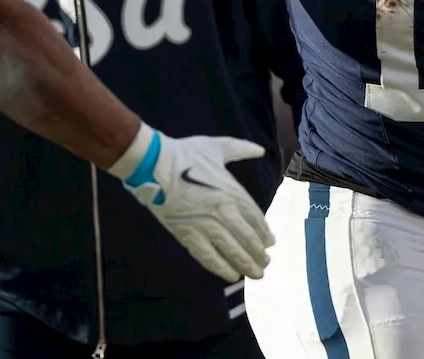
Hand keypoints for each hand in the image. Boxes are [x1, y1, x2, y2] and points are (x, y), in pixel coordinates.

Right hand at [108, 123, 273, 282]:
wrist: (154, 164)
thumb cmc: (185, 153)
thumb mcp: (217, 147)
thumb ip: (241, 149)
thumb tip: (260, 150)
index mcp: (233, 192)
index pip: (255, 219)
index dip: (264, 233)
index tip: (270, 243)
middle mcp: (224, 212)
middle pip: (248, 239)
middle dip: (259, 254)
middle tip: (265, 263)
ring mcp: (206, 226)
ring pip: (233, 251)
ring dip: (247, 265)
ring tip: (255, 274)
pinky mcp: (188, 235)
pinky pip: (209, 257)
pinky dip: (222, 268)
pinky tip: (231, 276)